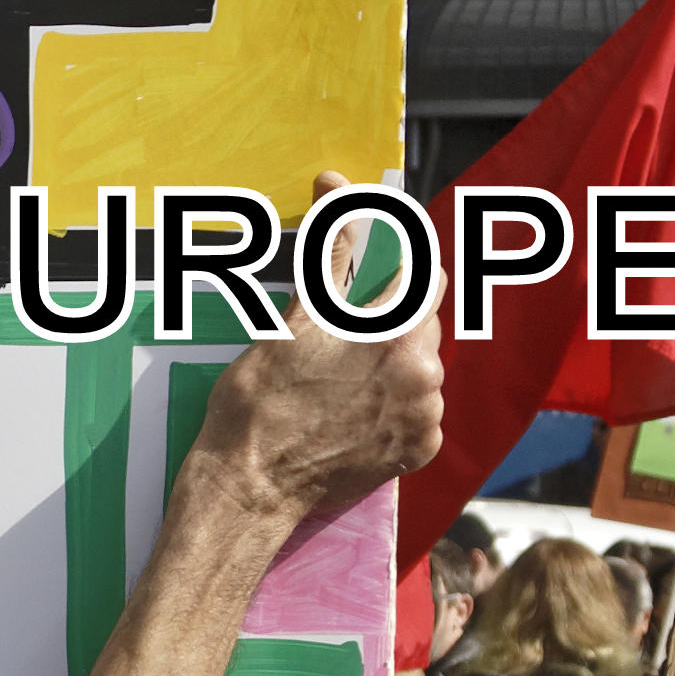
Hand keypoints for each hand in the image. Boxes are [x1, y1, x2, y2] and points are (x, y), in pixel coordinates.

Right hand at [181, 189, 444, 520]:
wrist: (249, 487)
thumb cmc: (259, 402)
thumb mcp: (292, 321)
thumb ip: (331, 254)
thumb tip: (336, 188)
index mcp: (397, 335)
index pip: (425, 276)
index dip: (401, 268)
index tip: (377, 275)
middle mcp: (424, 376)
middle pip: (425, 325)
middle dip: (391, 322)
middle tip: (342, 339)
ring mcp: (424, 419)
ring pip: (423, 371)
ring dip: (393, 367)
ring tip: (340, 383)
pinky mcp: (417, 454)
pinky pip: (420, 413)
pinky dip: (395, 409)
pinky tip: (352, 414)